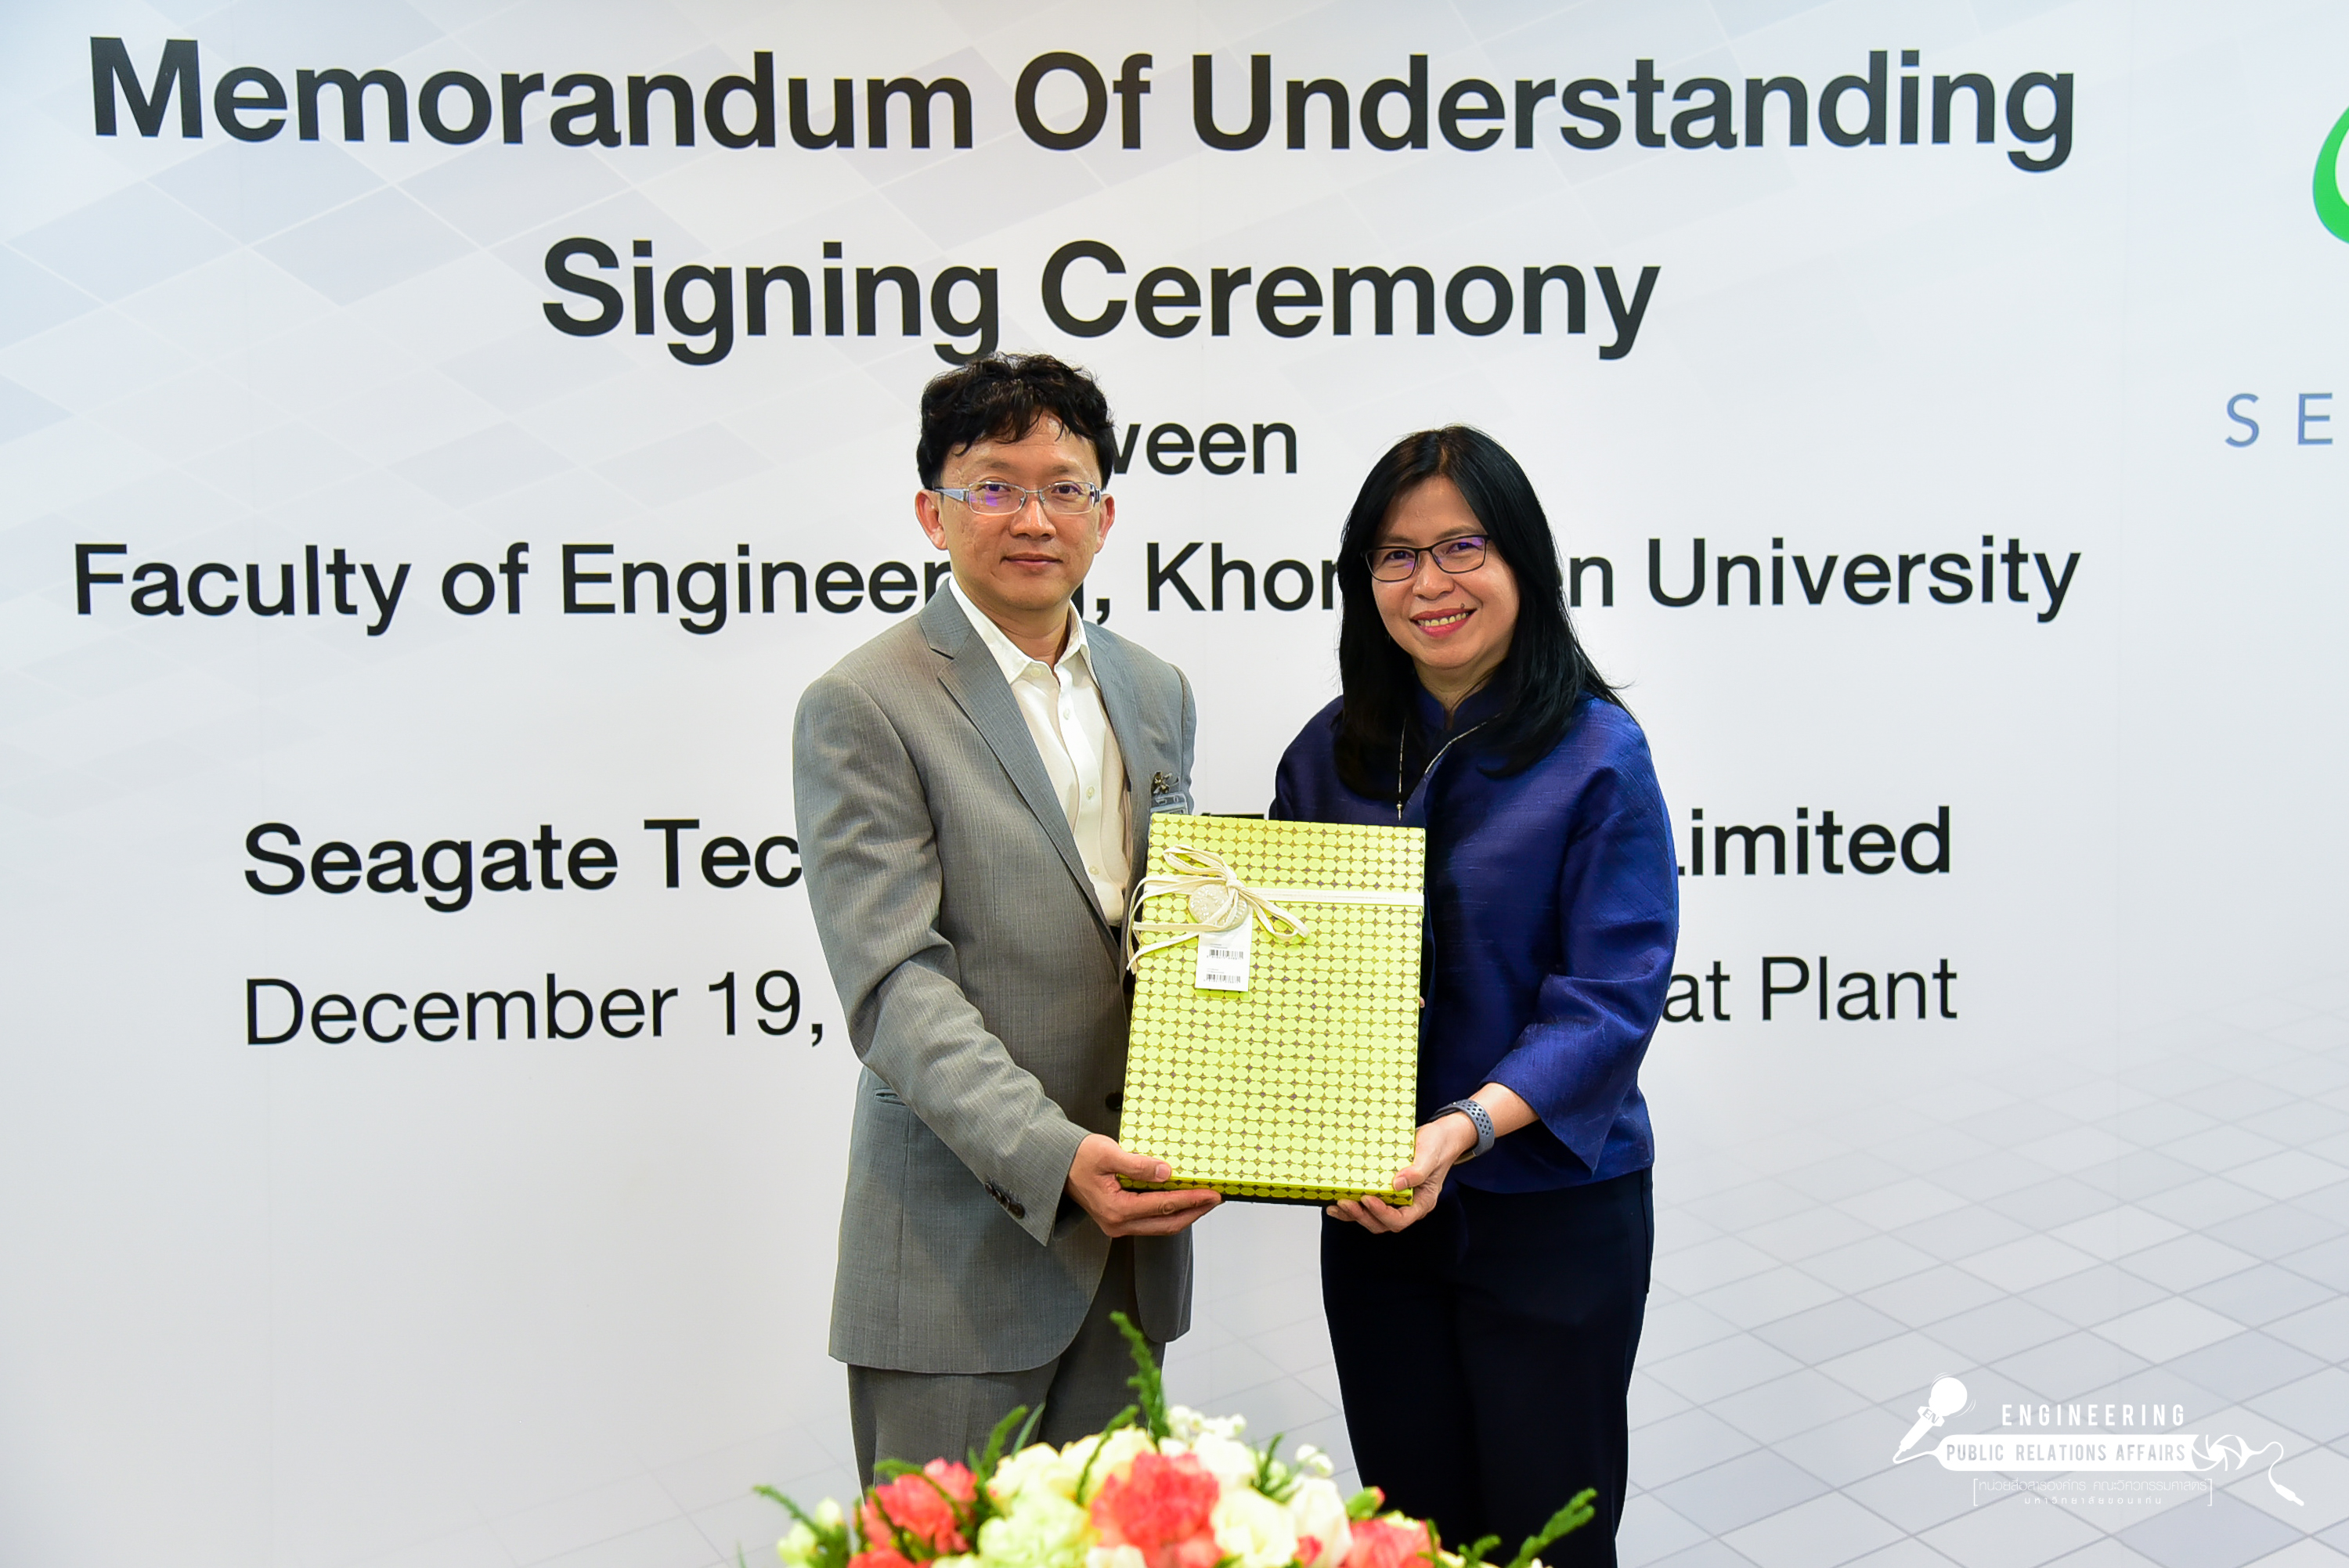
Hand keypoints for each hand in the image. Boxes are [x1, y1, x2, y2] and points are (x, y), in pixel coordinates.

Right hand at [1064, 1133, 1221, 1237]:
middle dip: (1194, 1212)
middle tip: (1215, 1199)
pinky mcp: (1118, 1220)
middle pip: (1166, 1224)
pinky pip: (1150, 1221)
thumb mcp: (1108, 1153)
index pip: (1163, 1206)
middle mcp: (1117, 1224)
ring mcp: (1117, 1225)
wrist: (1057, 1165)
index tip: (1211, 1194)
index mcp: (1116, 1209)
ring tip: (1203, 1201)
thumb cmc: (1078, 1157)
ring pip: (1160, 1226)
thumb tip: (1166, 1172)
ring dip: (1184, 1214)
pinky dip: (1169, 1212)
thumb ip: (1138, 1165)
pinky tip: (1180, 1201)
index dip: (1190, 1200)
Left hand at [1325, 1112, 1479, 1232]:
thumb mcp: (1430, 1156)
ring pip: (1373, 1216)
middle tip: (1345, 1203)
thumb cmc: (1438, 1146)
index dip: (1382, 1213)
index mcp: (1422, 1202)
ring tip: (1336, 1206)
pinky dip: (1354, 1204)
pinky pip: (1369, 1203)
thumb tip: (1397, 1184)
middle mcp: (1408, 1205)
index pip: (1401, 1219)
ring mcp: (1397, 1199)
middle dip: (1362, 1216)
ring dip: (1354, 1214)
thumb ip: (1417, 1172)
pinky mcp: (1387, 1190)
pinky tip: (1338, 1200)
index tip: (1368, 1199)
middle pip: (1383, 1223)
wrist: (1440, 1137)